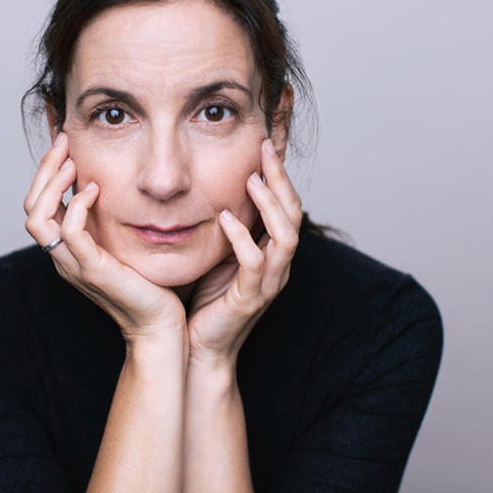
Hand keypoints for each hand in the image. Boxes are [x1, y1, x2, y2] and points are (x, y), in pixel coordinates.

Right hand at [24, 133, 186, 340]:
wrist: (162, 327)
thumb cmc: (151, 286)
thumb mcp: (126, 245)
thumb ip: (116, 221)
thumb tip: (121, 185)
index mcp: (67, 249)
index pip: (38, 204)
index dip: (46, 171)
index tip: (64, 142)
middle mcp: (62, 256)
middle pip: (30, 207)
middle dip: (44, 169)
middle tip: (63, 141)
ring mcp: (73, 265)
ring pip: (37, 218)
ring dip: (51, 184)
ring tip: (72, 162)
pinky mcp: (92, 271)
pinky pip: (69, 233)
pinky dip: (76, 206)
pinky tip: (94, 191)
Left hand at [186, 139, 302, 366]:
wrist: (198, 348)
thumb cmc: (205, 301)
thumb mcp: (218, 255)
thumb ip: (226, 227)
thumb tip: (213, 188)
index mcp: (272, 254)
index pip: (288, 207)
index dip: (280, 176)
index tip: (264, 144)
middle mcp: (277, 267)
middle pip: (295, 215)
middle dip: (281, 180)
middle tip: (264, 150)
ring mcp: (267, 283)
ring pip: (286, 237)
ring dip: (270, 205)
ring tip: (252, 179)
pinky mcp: (249, 299)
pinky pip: (254, 263)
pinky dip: (242, 237)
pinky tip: (225, 218)